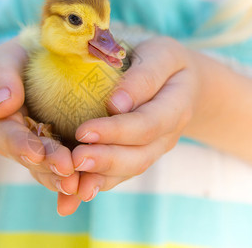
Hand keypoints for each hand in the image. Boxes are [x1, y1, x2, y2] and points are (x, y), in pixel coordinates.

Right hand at [0, 38, 81, 215]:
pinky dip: (68, 180)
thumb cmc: (18, 60)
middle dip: (46, 165)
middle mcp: (10, 138)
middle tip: (67, 170)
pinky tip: (85, 188)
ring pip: (42, 168)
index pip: (4, 133)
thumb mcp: (6, 58)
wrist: (27, 71)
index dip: (20, 144)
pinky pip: (56, 169)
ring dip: (58, 178)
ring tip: (78, 185)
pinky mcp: (50, 151)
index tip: (36, 152)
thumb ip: (1, 76)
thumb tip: (3, 106)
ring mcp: (30, 148)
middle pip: (26, 155)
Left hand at [71, 37, 200, 201]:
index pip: (148, 124)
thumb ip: (143, 76)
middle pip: (139, 155)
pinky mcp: (139, 155)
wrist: (180, 82)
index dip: (117, 131)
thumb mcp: (160, 55)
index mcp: (176, 106)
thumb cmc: (164, 61)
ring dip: (100, 178)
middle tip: (74, 160)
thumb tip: (116, 104)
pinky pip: (120, 175)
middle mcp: (168, 135)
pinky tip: (72, 197)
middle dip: (105, 160)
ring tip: (71, 183)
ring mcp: (154, 149)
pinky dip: (97, 184)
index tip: (83, 131)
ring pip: (130, 171)